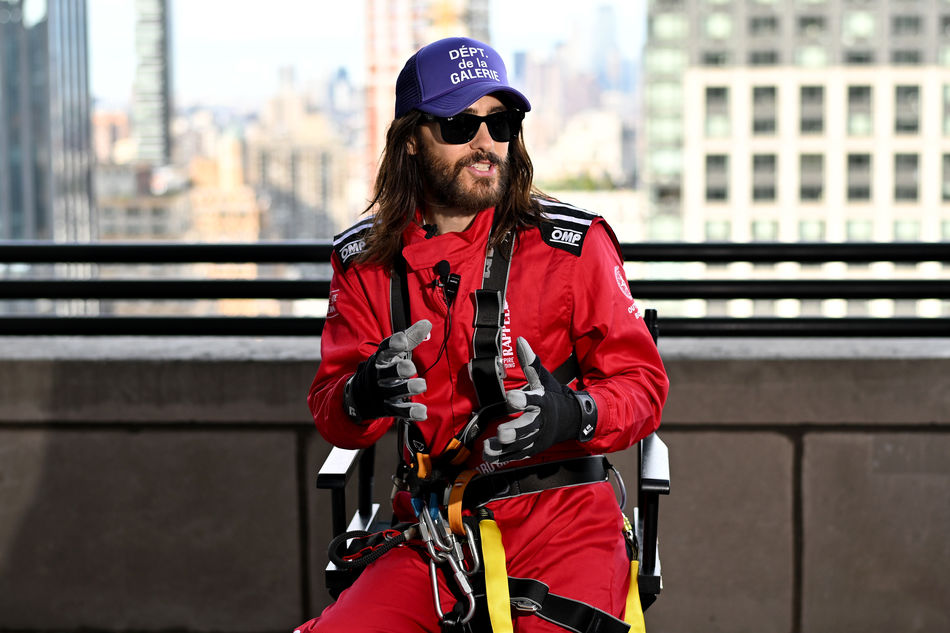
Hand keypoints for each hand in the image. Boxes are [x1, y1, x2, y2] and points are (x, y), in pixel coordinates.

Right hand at [343, 319, 431, 421]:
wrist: (361, 394)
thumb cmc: (385, 366)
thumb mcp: (394, 352)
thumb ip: (410, 338)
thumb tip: (426, 323)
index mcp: (381, 358)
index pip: (385, 349)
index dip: (393, 344)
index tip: (403, 341)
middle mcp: (378, 375)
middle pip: (385, 372)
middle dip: (397, 369)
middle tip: (411, 367)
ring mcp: (381, 392)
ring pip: (392, 392)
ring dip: (406, 388)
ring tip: (421, 385)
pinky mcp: (386, 407)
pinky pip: (398, 411)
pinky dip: (410, 412)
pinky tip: (422, 412)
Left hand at [482, 337, 597, 462]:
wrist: (573, 420)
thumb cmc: (555, 396)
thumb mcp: (543, 379)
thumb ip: (530, 362)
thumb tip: (519, 340)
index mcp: (544, 402)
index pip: (535, 401)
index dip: (523, 400)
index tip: (511, 397)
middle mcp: (541, 422)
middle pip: (528, 429)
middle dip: (515, 431)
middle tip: (501, 432)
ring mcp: (537, 438)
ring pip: (521, 445)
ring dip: (505, 448)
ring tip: (489, 446)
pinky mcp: (532, 449)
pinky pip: (517, 455)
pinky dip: (503, 457)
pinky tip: (488, 455)